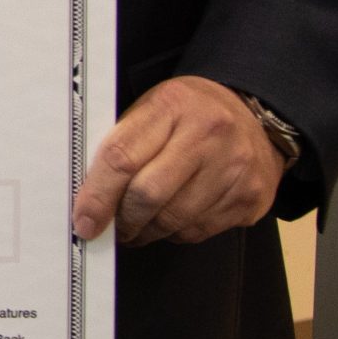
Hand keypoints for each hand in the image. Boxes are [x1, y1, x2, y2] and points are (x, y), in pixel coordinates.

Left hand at [71, 76, 287, 245]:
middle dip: (123, 220)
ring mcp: (235, 168)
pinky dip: (175, 233)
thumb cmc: (188, 114)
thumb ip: (122, 144)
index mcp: (172, 105)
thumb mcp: (152, 109)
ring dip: (147, 231)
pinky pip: (200, 231)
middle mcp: (209, 135)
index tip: (84, 221)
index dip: (97, 196)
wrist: (254, 114)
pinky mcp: (250, 197)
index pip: (122, 157)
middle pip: (149, 195)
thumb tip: (88, 196)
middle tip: (111, 228)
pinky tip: (169, 222)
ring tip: (137, 226)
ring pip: (174, 221)